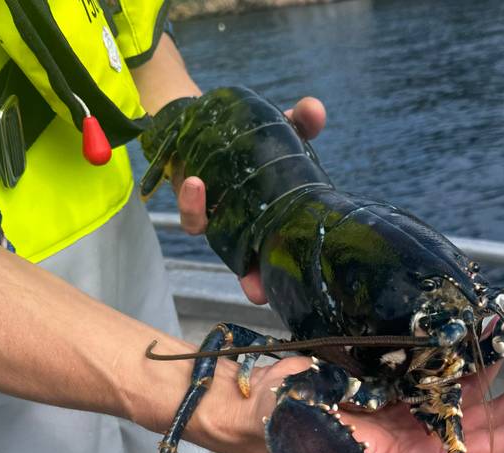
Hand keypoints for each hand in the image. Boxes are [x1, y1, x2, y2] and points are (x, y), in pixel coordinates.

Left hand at [172, 97, 326, 304]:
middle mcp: (242, 223)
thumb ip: (301, 122)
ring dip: (207, 218)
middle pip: (248, 259)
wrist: (207, 122)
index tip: (291, 293)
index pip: (281, 251)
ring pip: (210, 231)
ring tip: (206, 195)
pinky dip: (192, 198)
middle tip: (258, 290)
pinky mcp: (187, 198)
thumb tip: (315, 108)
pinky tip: (195, 181)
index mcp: (271, 216)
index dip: (282, 273)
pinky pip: (189, 206)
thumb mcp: (282, 127)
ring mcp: (214, 212)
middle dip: (252, 276)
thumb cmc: (252, 137)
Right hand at [229, 356, 503, 452]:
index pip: (491, 449)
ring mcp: (417, 405)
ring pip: (478, 389)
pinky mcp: (402, 379)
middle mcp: (428, 434)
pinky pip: (448, 365)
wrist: (258, 413)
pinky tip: (493, 326)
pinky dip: (472, 349)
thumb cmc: (293, 443)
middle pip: (498, 417)